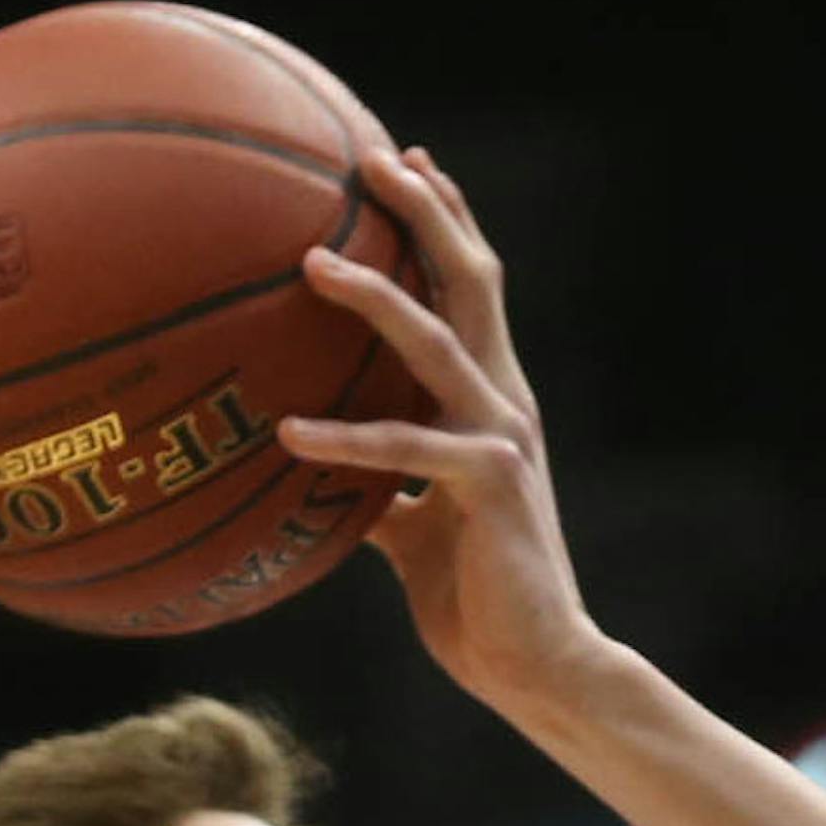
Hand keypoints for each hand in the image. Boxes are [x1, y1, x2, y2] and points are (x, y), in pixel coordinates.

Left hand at [278, 147, 603, 718]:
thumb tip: (314, 488)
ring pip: (439, 340)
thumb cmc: (477, 605)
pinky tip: (289, 434)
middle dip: (425, 213)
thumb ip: (379, 496)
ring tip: (313, 261)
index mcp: (490, 405)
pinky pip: (406, 447)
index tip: (401, 164)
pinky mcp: (489, 484)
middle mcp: (505, 404)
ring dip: (376, 295)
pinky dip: (346, 439)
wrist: (537, 667)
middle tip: (372, 158)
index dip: (442, 224)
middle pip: (470, 281)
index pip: (470, 294)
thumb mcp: (416, 537)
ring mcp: (502, 437)